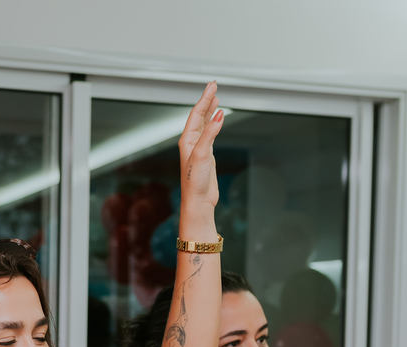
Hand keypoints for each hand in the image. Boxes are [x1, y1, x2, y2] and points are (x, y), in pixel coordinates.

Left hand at [179, 82, 225, 212]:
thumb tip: (219, 115)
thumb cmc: (195, 182)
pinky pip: (210, 133)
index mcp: (186, 140)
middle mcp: (191, 142)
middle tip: (214, 86)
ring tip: (215, 98)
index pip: (196, 113)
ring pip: (204, 124)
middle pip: (199, 115)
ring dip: (210, 110)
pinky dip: (214, 123)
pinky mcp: (207, 156)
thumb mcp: (202, 154)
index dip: (205, 99)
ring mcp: (199, 148)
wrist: (199, 201)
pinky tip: (217, 119)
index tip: (213, 86)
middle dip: (207, 100)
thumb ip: (210, 134)